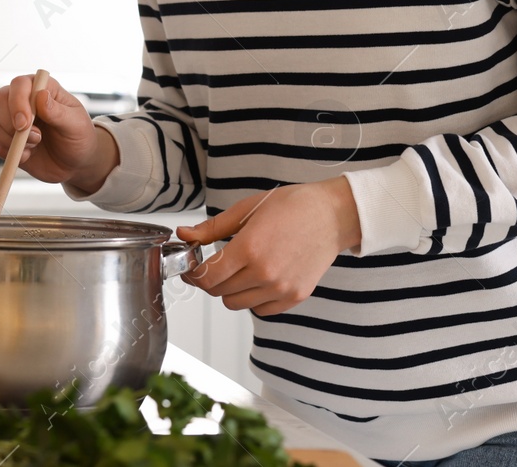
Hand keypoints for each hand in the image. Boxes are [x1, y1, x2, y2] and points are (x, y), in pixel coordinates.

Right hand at [0, 73, 118, 189]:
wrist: (75, 163)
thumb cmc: (79, 137)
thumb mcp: (76, 124)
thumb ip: (58, 111)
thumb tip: (40, 96)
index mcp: (40, 88)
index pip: (19, 85)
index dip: (17, 102)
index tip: (25, 124)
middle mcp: (22, 100)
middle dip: (11, 123)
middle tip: (36, 138)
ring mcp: (11, 120)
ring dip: (10, 139)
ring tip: (35, 146)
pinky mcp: (5, 139)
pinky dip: (9, 153)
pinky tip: (28, 156)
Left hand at [175, 178, 360, 315]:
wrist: (332, 216)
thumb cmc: (292, 207)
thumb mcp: (246, 209)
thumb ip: (212, 228)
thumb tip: (184, 234)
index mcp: (250, 248)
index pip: (207, 277)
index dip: (193, 273)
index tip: (192, 266)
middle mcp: (265, 273)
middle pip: (219, 292)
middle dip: (211, 279)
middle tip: (215, 263)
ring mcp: (281, 288)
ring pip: (237, 304)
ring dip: (231, 290)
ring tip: (241, 268)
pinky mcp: (295, 297)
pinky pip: (260, 310)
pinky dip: (253, 298)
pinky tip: (259, 278)